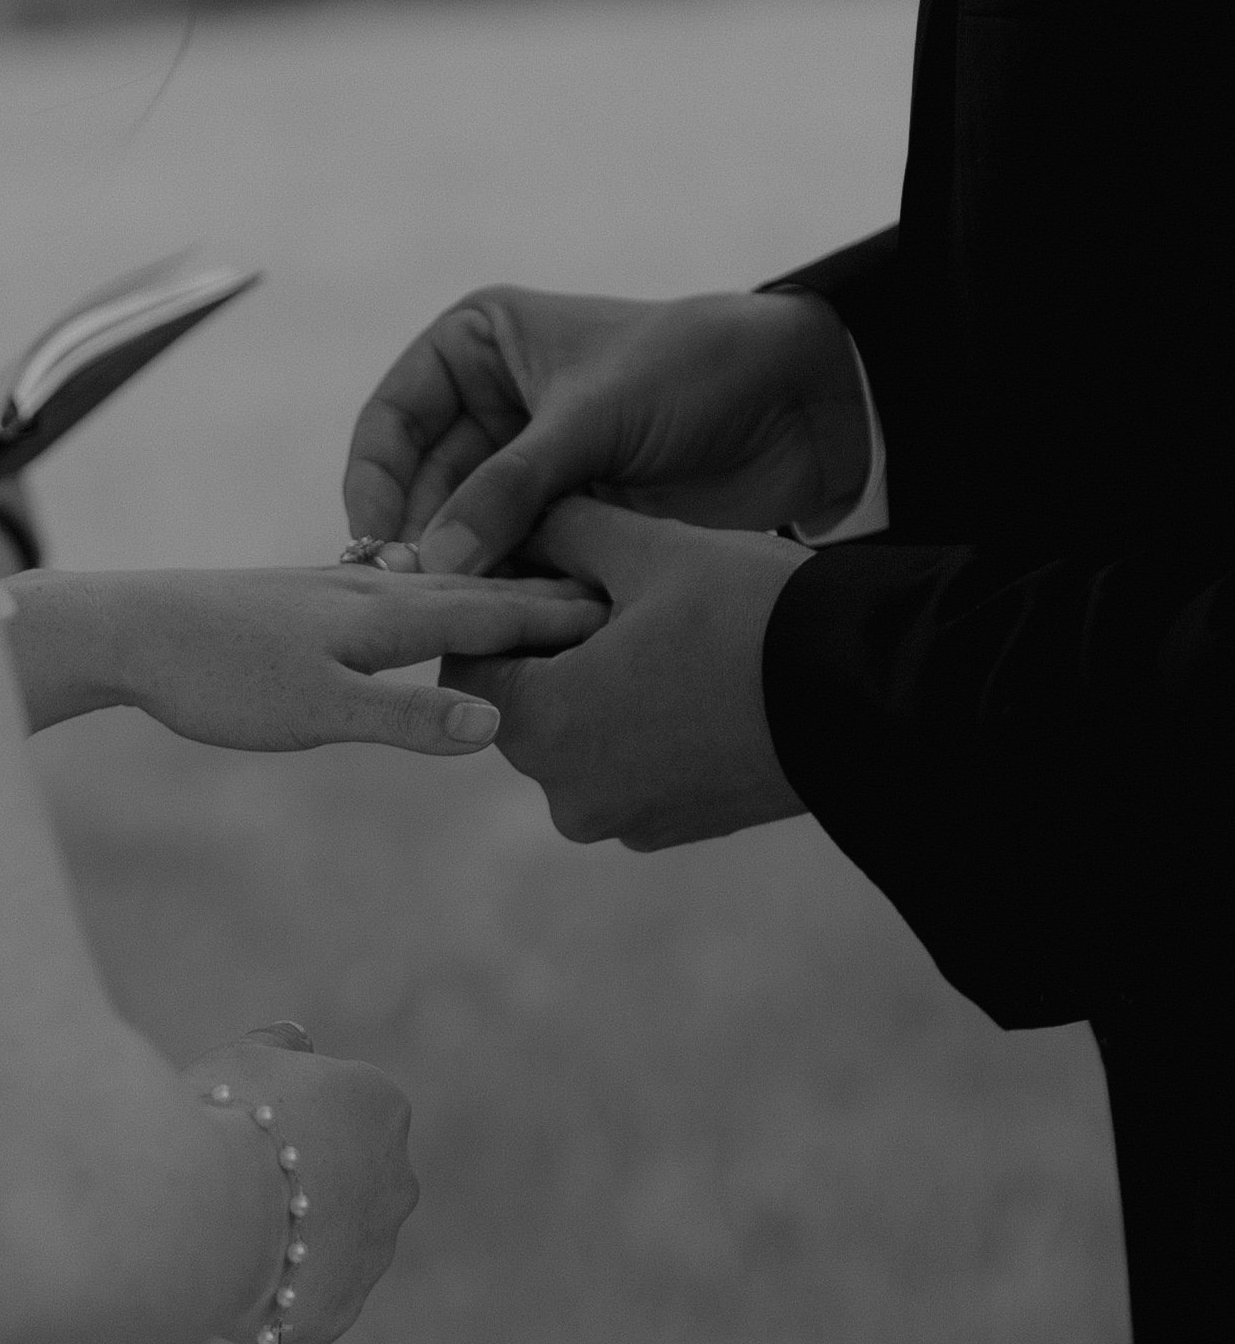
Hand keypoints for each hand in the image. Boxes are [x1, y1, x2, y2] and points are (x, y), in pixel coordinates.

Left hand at [29, 564, 606, 754]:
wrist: (126, 629)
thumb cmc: (217, 677)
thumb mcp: (316, 713)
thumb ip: (407, 720)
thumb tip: (498, 726)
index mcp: (388, 616)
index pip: (498, 614)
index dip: (564, 617)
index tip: (632, 612)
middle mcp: (374, 590)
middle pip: (481, 589)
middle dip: (550, 591)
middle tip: (620, 589)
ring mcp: (341, 588)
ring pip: (444, 585)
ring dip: (503, 587)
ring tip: (550, 590)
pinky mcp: (309, 598)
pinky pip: (405, 591)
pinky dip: (447, 592)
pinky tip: (436, 602)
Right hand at [183, 1022, 417, 1343]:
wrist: (214, 1212)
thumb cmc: (228, 1120)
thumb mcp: (246, 1057)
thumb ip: (280, 1045)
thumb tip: (299, 1040)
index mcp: (383, 1107)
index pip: (346, 1110)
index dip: (293, 1119)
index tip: (251, 1128)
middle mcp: (398, 1178)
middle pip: (352, 1175)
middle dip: (309, 1180)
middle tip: (245, 1182)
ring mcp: (376, 1249)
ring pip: (338, 1239)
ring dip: (299, 1235)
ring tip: (238, 1231)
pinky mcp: (345, 1306)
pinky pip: (312, 1293)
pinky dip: (283, 1286)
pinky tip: (241, 1271)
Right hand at [344, 286, 869, 576]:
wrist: (799, 403)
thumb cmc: (693, 368)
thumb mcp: (591, 417)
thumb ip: (510, 488)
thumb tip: (432, 559)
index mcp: (479, 345)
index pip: (394, 418)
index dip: (374, 481)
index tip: (374, 543)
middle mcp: (492, 404)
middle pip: (422, 484)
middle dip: (418, 539)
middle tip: (414, 601)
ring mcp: (529, 465)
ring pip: (467, 528)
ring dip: (462, 571)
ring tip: (458, 620)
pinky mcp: (569, 514)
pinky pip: (517, 557)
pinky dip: (508, 588)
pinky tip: (502, 625)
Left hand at [441, 496, 812, 847]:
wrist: (874, 694)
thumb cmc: (753, 615)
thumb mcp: (648, 549)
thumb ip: (563, 529)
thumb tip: (520, 516)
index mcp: (545, 728)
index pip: (468, 663)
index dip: (495, 606)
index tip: (537, 563)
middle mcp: (569, 794)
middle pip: (522, 701)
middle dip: (548, 642)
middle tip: (600, 581)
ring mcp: (626, 819)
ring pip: (577, 733)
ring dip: (595, 678)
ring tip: (651, 618)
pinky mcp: (676, 827)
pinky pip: (626, 764)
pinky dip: (637, 718)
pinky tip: (685, 666)